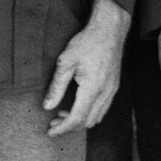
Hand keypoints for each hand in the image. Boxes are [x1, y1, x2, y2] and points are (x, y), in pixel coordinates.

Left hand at [44, 0, 130, 136]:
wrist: (109, 29)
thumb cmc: (87, 42)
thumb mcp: (66, 62)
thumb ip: (57, 86)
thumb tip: (47, 106)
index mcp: (92, 88)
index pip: (77, 118)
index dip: (62, 129)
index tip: (50, 131)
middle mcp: (105, 93)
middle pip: (87, 122)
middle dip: (69, 126)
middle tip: (52, 122)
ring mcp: (112, 91)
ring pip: (96, 118)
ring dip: (79, 121)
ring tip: (62, 114)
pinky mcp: (114, 87)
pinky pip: (102, 109)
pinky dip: (89, 114)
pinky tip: (77, 105)